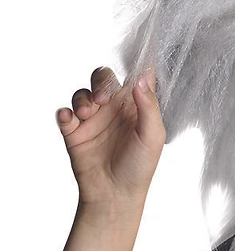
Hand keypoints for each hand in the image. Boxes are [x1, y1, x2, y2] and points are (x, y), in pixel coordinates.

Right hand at [56, 67, 165, 207]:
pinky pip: (65, 114)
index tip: (136, 55)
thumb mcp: (153, 136)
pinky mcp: (75, 133)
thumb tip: (141, 78)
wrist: (116, 195)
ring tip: (87, 113)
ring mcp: (94, 120)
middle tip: (102, 99)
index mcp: (137, 107)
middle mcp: (114, 109)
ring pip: (83, 94)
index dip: (135, 65)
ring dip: (82, 99)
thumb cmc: (140, 167)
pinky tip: (70, 119)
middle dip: (100, 82)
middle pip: (103, 79)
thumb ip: (149, 106)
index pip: (135, 78)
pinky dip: (65, 113)